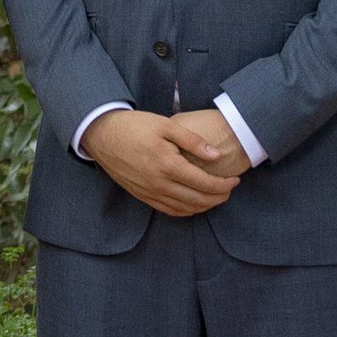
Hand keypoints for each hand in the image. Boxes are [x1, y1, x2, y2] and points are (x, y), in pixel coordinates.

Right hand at [85, 108, 240, 218]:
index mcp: (168, 165)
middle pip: (197, 200)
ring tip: (216, 197)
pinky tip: (193, 205)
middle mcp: (159, 183)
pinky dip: (186, 211)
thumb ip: (193, 141)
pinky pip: (168, 210)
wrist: (102, 134)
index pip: (204, 183)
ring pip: (184, 209)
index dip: (224, 185)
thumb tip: (216, 156)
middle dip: (218, 198)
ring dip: (204, 206)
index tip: (234, 180)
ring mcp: (149, 192)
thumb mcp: (166, 125)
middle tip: (229, 190)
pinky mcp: (141, 195)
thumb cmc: (135, 126)